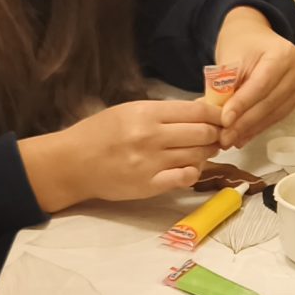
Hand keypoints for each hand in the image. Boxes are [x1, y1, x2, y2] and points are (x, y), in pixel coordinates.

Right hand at [29, 99, 221, 209]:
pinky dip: (193, 172)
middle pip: (202, 133)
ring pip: (197, 155)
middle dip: (216, 135)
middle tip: (218, 137)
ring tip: (204, 151)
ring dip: (207, 153)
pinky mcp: (148, 185)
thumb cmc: (100, 133)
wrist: (72, 162)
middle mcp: (151, 136)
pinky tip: (189, 168)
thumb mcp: (129, 111)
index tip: (222, 118)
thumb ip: (163, 112)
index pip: (197, 111)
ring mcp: (150, 162)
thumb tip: (200, 110)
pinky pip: (185, 178)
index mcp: (146, 112)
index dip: (217, 115)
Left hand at [212, 9, 294, 149]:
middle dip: (245, 123)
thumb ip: (224, 86)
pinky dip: (260, 126)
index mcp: (283, 53)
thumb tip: (214, 116)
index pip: (261, 84)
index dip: (242, 105)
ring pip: (275, 113)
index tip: (224, 121)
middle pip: (270, 102)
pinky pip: (279, 115)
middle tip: (224, 138)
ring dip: (252, 129)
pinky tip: (245, 135)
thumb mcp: (229, 58)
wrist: (256, 35)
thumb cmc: (241, 44)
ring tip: (231, 140)